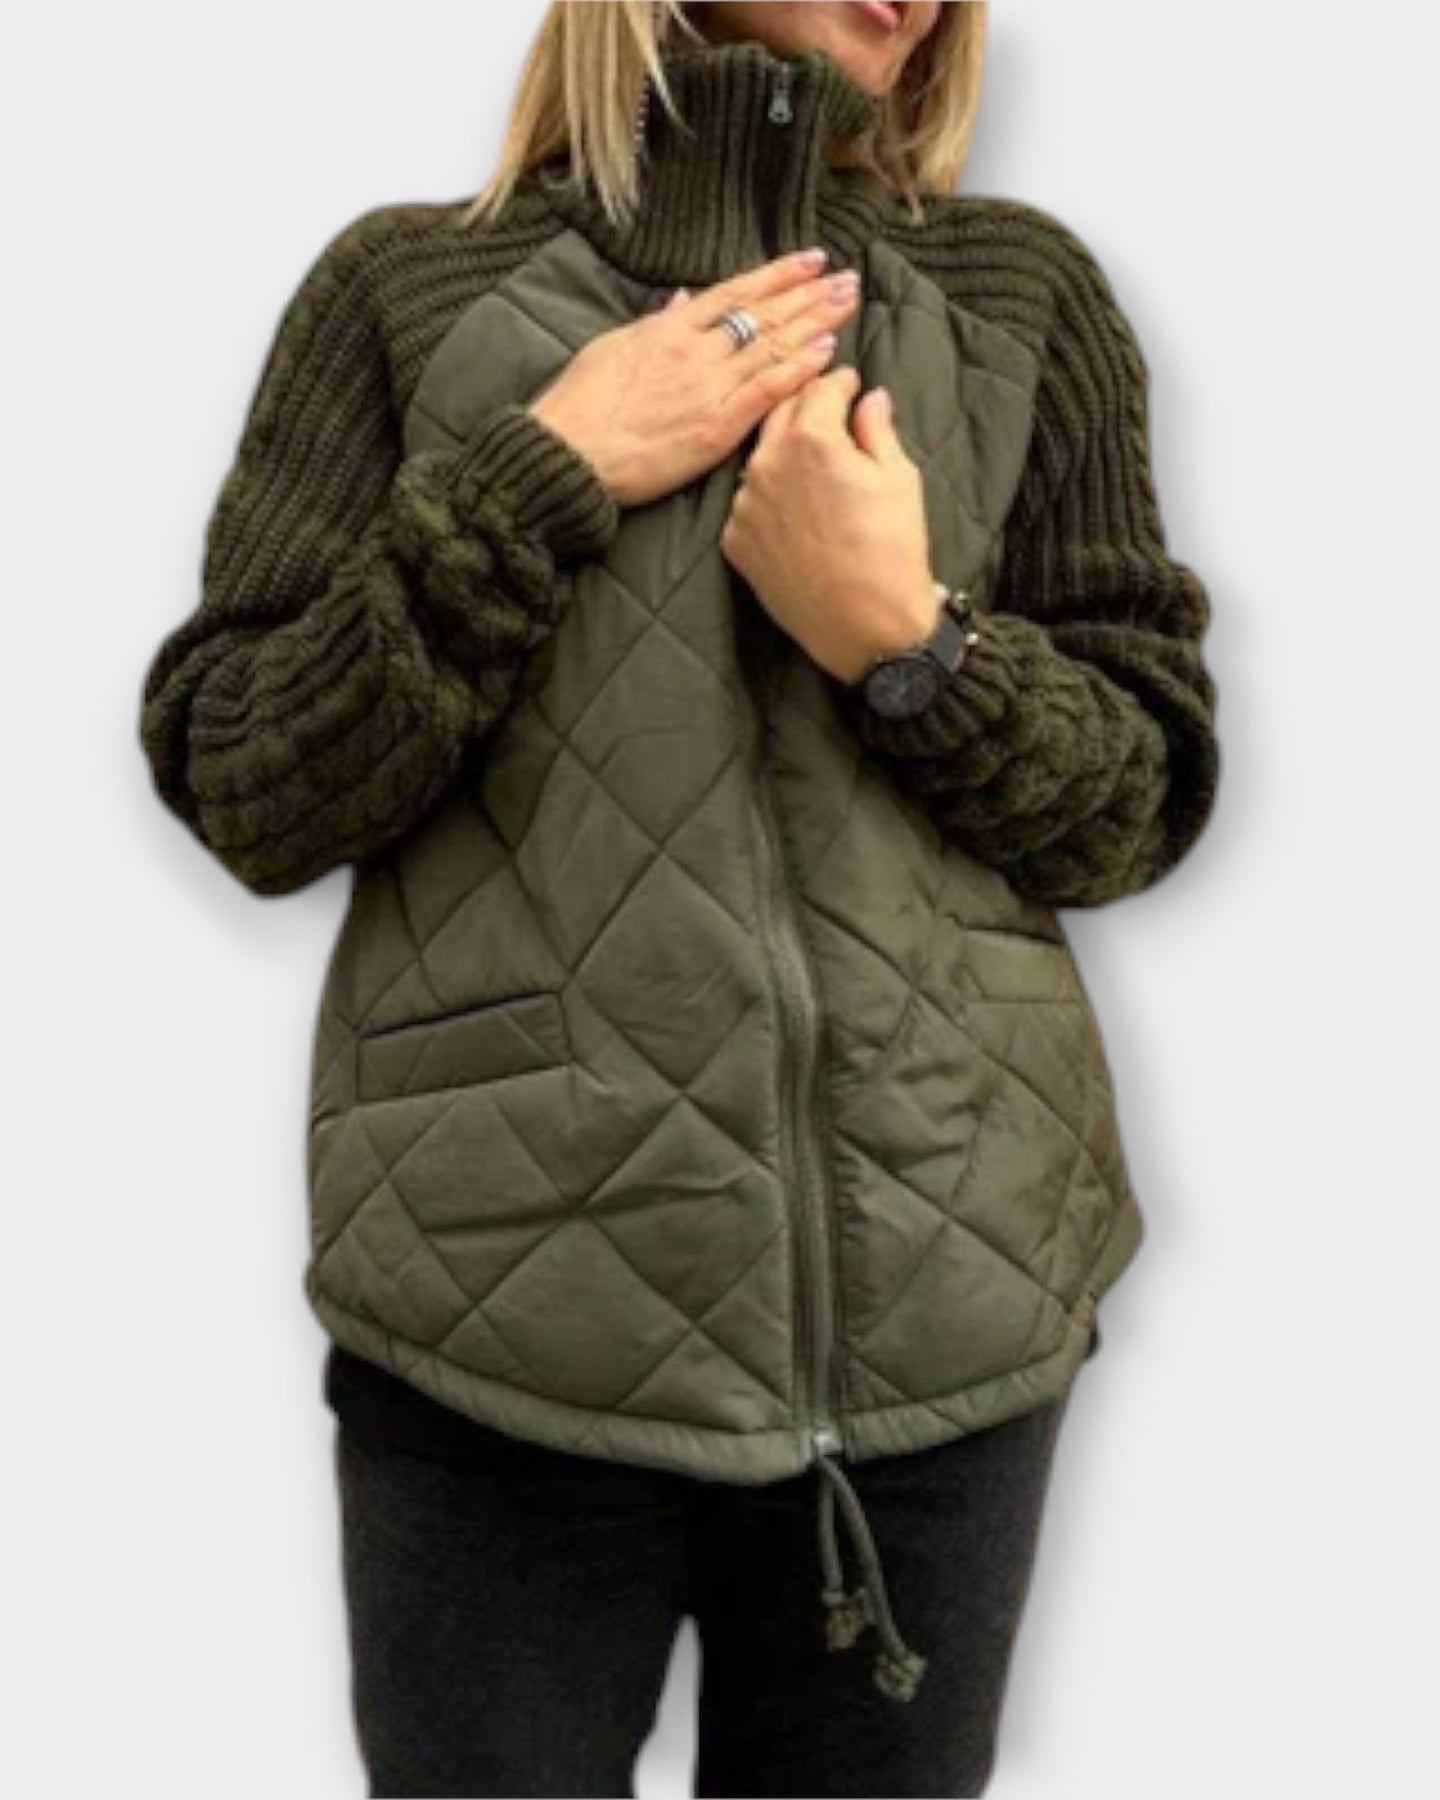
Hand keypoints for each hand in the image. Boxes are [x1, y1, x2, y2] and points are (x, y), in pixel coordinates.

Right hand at [527, 251, 861, 508]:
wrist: (567, 453)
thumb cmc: (579, 408)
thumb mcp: (612, 349)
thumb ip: (653, 325)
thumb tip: (681, 302)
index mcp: (669, 328)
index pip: (736, 292)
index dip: (778, 274)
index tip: (811, 260)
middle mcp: (695, 350)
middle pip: (764, 313)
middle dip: (810, 293)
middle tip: (847, 277)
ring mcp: (708, 386)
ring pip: (773, 345)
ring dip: (816, 322)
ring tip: (848, 302)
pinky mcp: (716, 426)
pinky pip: (767, 391)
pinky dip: (799, 368)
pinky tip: (828, 352)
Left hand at [719, 366, 939, 683]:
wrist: (865, 628)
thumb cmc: (892, 552)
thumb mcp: (898, 479)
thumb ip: (877, 430)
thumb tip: (870, 398)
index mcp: (811, 438)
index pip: (819, 387)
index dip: (839, 380)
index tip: (849, 381)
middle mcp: (767, 464)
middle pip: (780, 414)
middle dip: (806, 405)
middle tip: (827, 408)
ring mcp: (744, 505)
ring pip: (760, 459)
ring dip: (783, 451)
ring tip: (809, 460)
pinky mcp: (735, 541)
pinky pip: (749, 503)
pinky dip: (768, 497)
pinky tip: (793, 508)